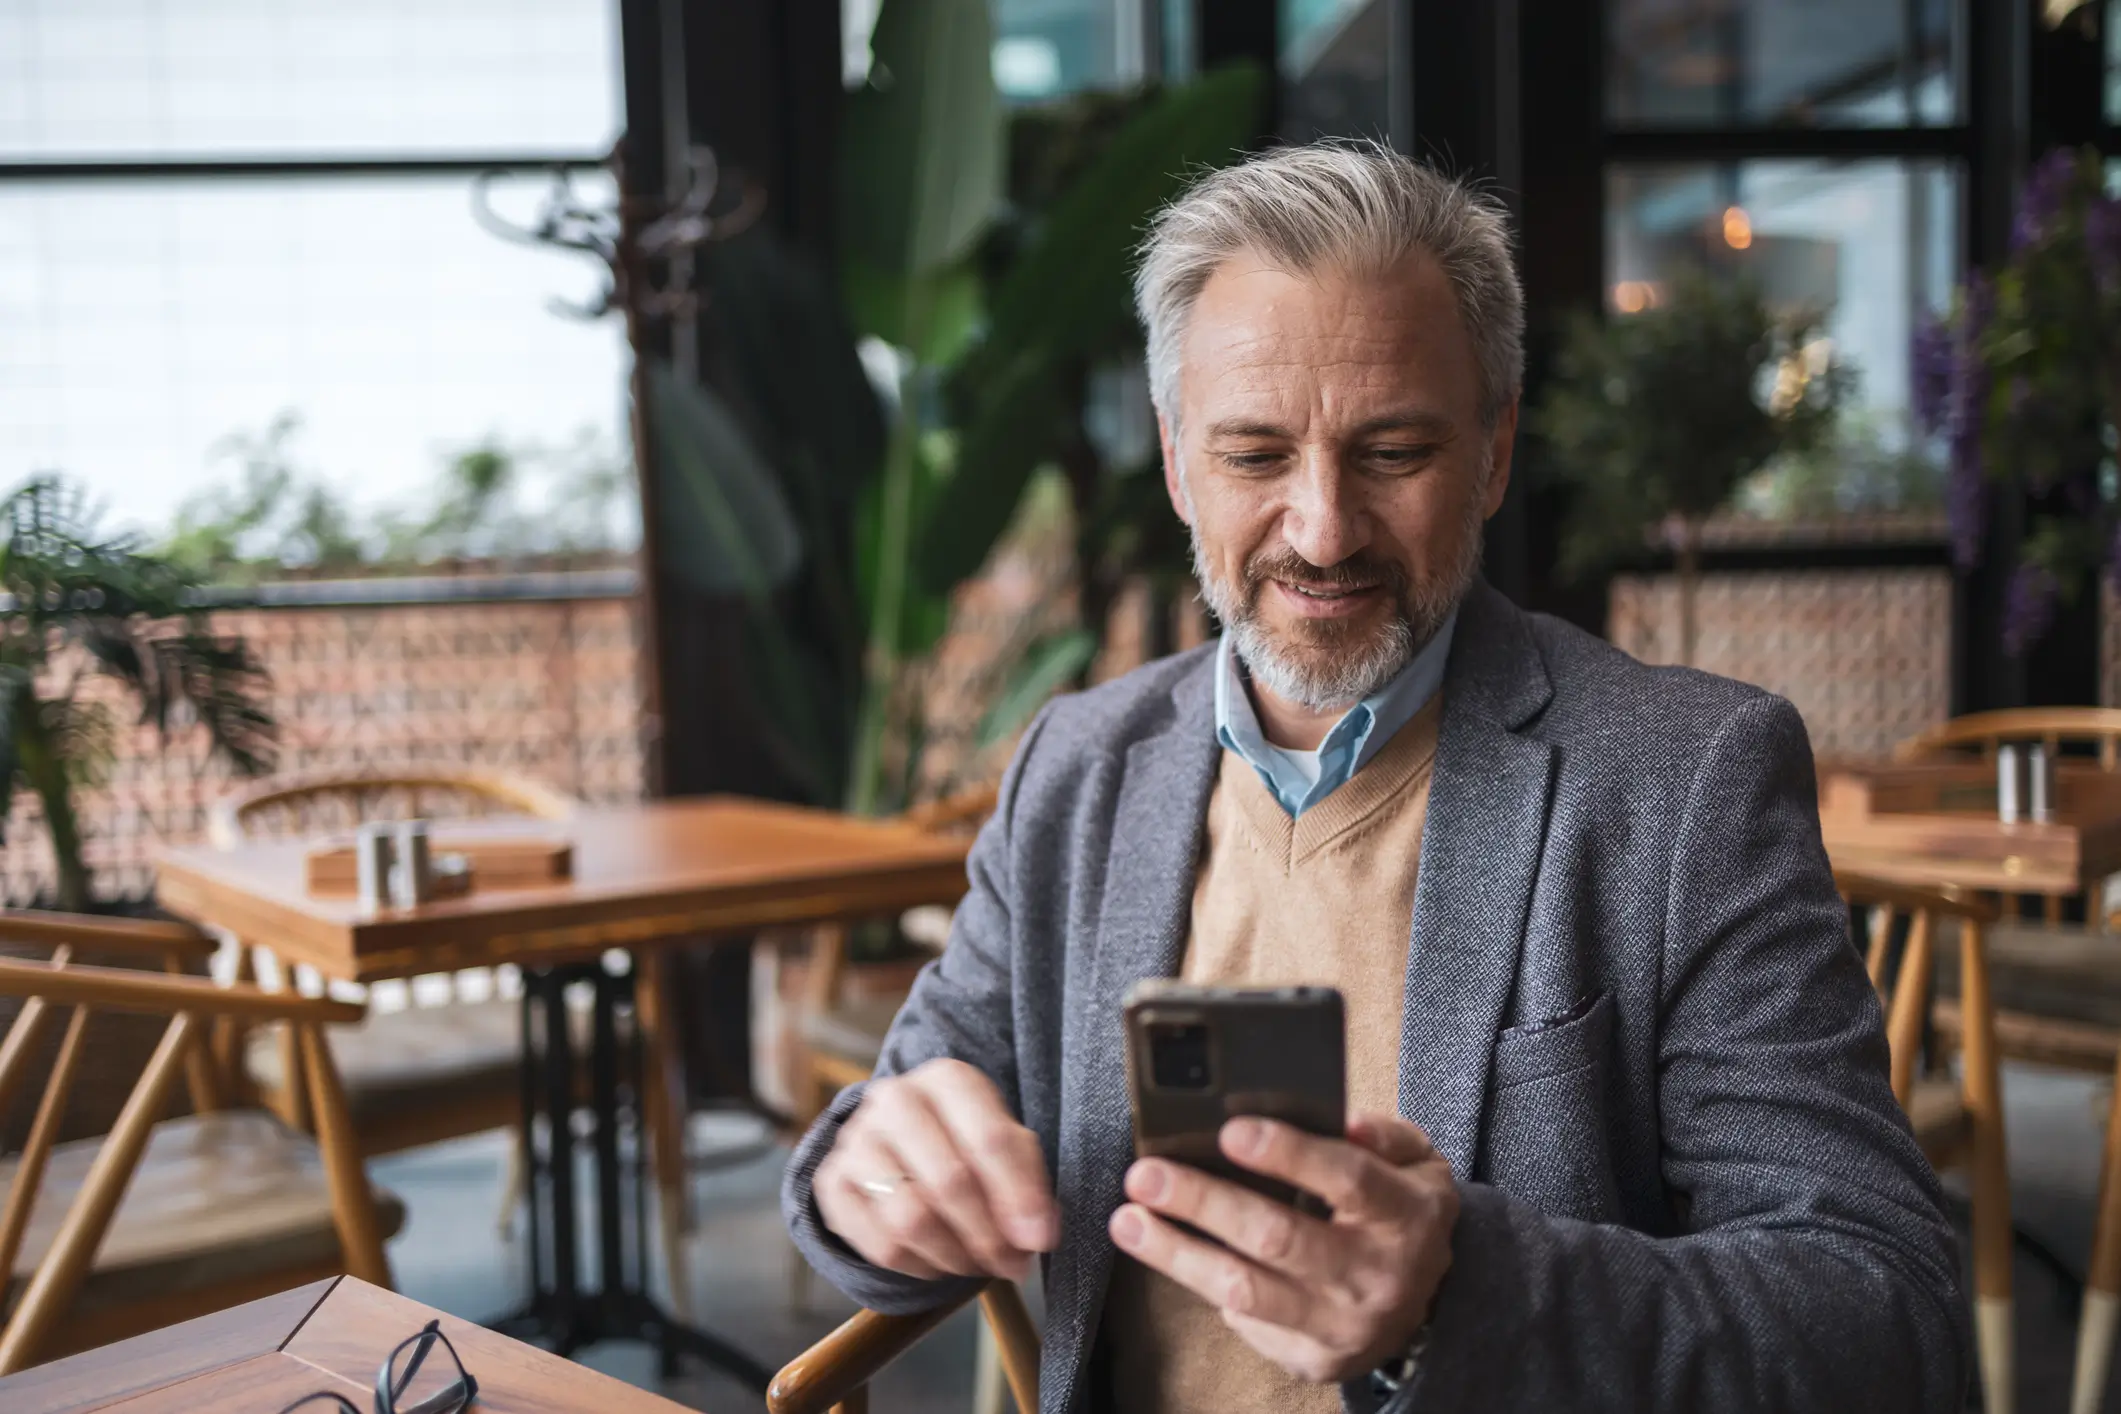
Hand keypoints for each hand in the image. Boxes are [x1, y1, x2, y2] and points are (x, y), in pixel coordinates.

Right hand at [815, 1058, 1059, 1280]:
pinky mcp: (833, 1182)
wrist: (897, 1139)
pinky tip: (940, 1263)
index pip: (989, 1139)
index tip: (1039, 1240)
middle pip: (948, 1181)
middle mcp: (895, 1099)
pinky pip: (880, 1246)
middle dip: (988, 1235)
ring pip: (910, 1218)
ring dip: (955, 1256)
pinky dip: (920, 1267)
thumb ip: (1027, 1183)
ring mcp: (856, 1140)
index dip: (1019, 1197)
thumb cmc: (964, 1140)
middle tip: (1012, 1264)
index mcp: (946, 1079)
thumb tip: (1038, 1235)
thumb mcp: (1004, 1142)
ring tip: (978, 1265)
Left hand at [1108, 1111, 1457, 1383]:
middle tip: (1146, 1175)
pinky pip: (1244, 1320)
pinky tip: (1167, 1251)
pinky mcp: (1312, 1359)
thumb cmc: (1401, 1214)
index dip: (1288, 1154)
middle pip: (1279, 1238)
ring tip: (1128, 1219)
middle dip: (1204, 1202)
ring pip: (1245, 1290)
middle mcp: (1376, 1277)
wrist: (1429, 1307)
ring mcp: (1342, 1326)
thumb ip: (1382, 1135)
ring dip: (1176, 1253)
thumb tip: (1340, 1118)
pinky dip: (1199, 1283)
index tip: (1230, 1131)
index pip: (1348, 1180)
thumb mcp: (1417, 1163)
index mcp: (1406, 1216)